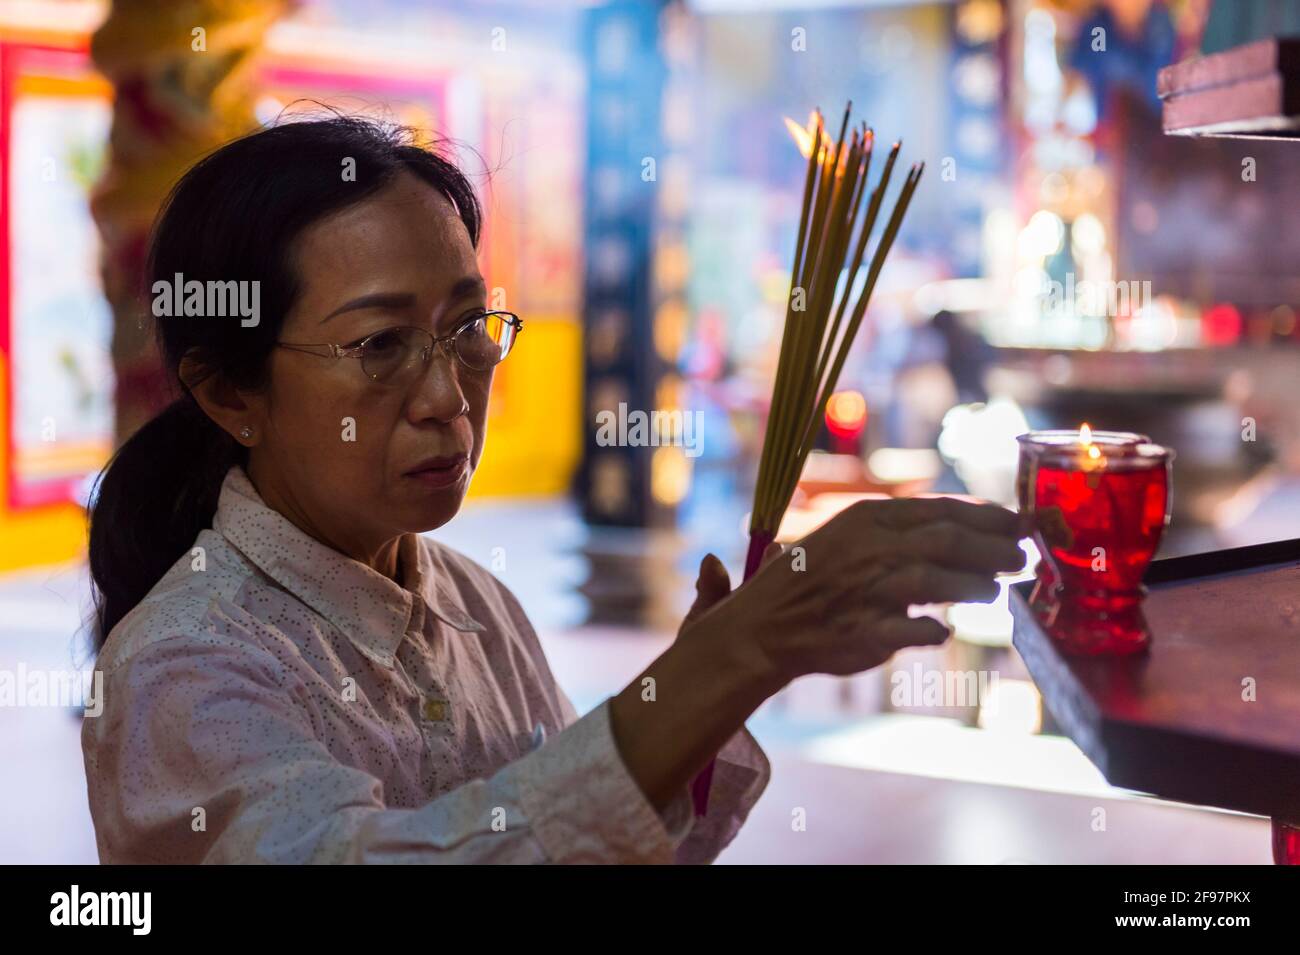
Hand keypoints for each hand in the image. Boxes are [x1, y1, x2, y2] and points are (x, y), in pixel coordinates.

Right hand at [688, 496, 1023, 688]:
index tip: (1019, 525)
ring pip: (940, 583)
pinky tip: (942, 632)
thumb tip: (964, 532)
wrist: (764, 627)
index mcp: (868, 519)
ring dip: (976, 588)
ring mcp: (869, 591)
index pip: (942, 511)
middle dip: (995, 549)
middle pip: (950, 541)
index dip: (988, 518)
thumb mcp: (850, 536)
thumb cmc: (812, 578)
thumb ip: (902, 534)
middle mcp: (871, 549)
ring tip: (994, 594)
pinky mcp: (867, 633)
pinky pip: (917, 632)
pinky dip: (935, 632)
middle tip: (1022, 558)